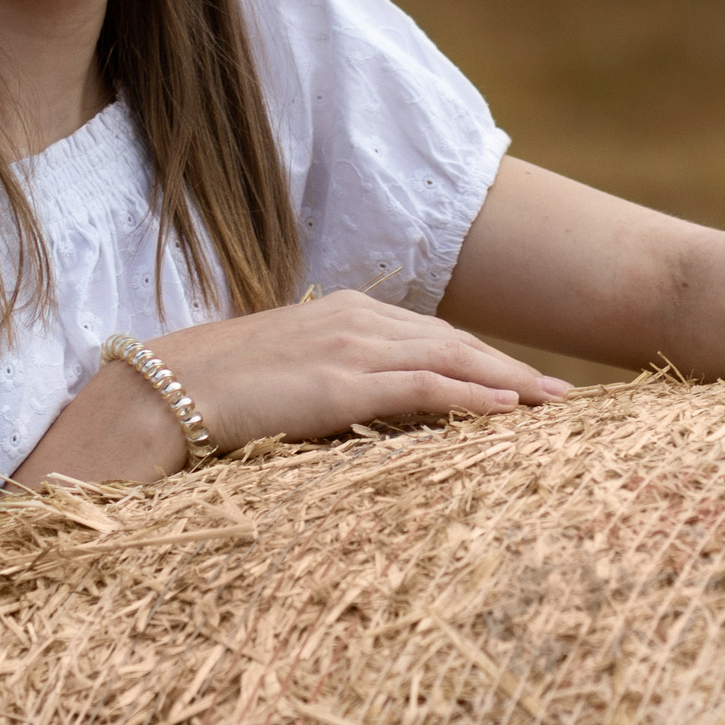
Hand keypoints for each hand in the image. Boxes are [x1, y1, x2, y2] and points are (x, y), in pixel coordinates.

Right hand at [145, 288, 568, 453]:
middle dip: (512, 368)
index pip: (431, 335)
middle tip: (563, 396)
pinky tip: (510, 412)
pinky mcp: (341, 382)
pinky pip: (424, 387)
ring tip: (555, 405)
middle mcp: (355, 318)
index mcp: (343, 312)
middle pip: (455, 342)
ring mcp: (350, 347)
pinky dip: (472, 397)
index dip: (482, 358)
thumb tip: (367, 411)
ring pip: (452, 359)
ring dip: (510, 383)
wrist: (162, 393)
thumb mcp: (287, 376)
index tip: (523, 381)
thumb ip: (333, 380)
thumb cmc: (215, 392)